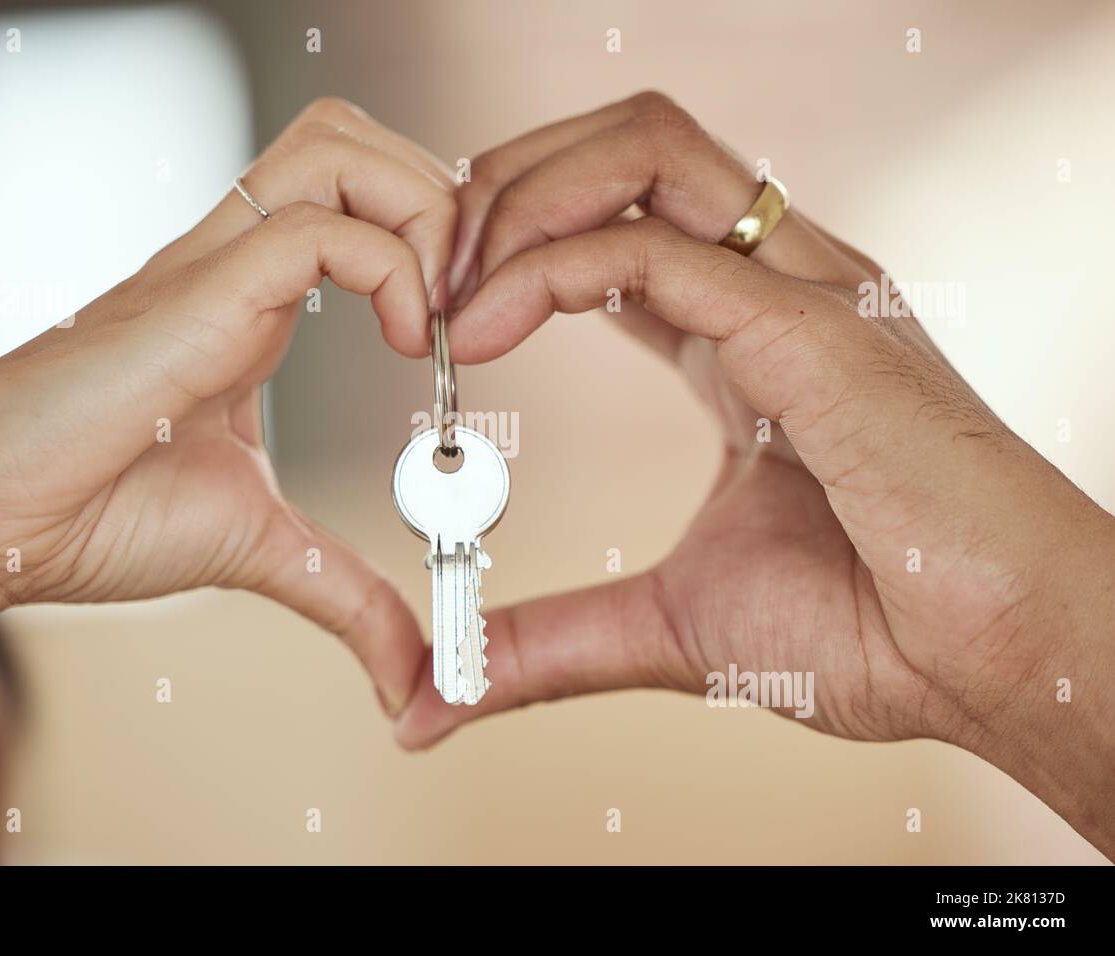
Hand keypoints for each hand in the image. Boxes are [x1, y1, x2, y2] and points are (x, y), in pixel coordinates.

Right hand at [0, 97, 454, 719]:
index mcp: (253, 302)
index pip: (357, 199)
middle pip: (353, 139)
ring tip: (432, 319)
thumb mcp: (261, 548)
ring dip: (418, 214)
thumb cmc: (96, 516)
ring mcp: (214, 268)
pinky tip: (403, 348)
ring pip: (337, 147)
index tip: (464, 341)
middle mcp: (236, 262)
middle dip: (437, 199)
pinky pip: (315, 230)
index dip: (434, 245)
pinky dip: (390, 271)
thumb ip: (344, 592)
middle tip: (462, 303)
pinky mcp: (196, 295)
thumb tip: (410, 672)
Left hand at [396, 93, 1114, 854]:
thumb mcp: (667, 626)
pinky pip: (652, 250)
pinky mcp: (810, 324)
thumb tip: (436, 696)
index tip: (441, 318)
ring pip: (641, 148)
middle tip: (425, 278)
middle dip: (502, 186)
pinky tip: (483, 335)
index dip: (513, 241)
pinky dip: (546, 269)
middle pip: (620, 146)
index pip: (614, 220)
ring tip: (449, 292)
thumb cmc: (873, 627)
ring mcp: (798, 289)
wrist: (997, 661)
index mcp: (745, 332)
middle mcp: (774, 284)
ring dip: (519, 197)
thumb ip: (547, 639)